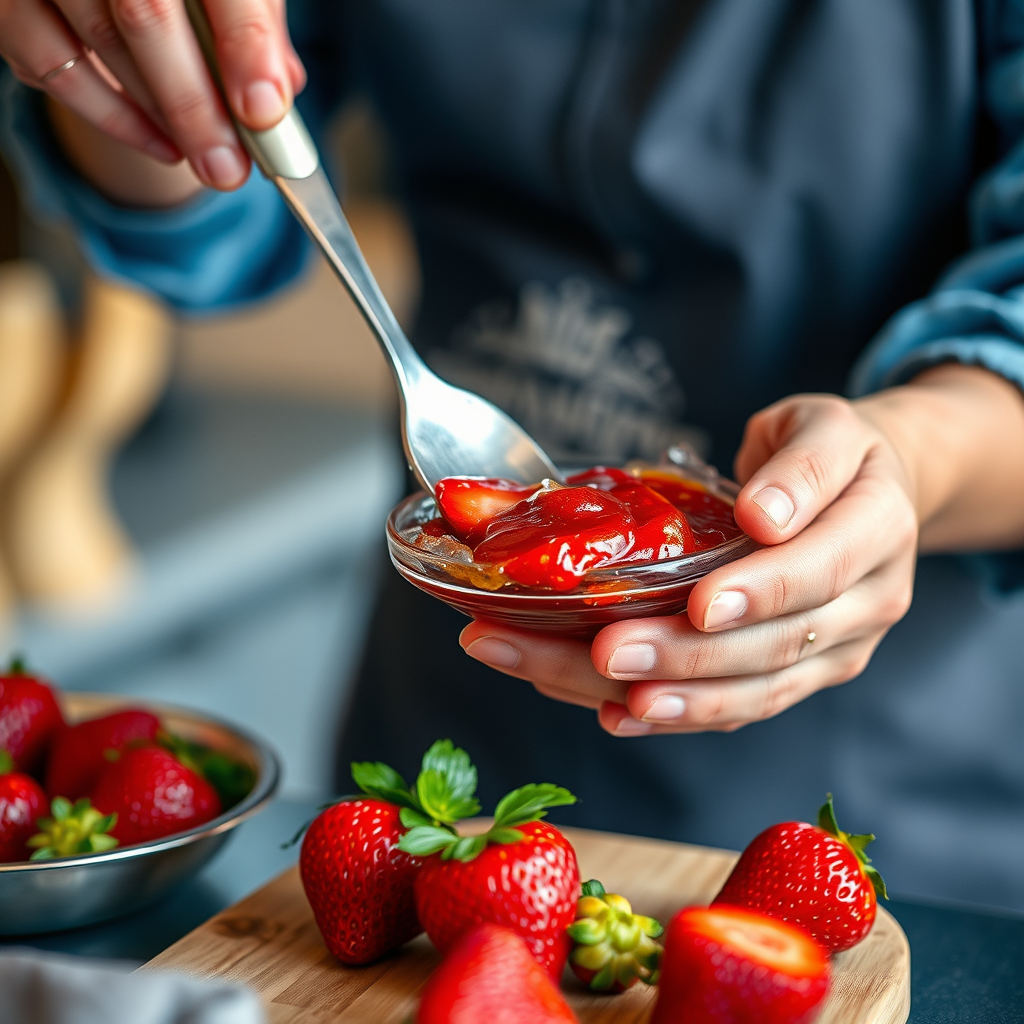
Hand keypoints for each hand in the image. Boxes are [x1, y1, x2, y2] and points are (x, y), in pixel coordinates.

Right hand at [0, 0, 304, 188]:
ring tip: (207, 159)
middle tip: (229, 169)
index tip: (264, 112)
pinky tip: (162, 144)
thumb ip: (252, 27)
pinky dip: (111, 116)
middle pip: (147, 15)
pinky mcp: (8, 1)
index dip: (246, 43)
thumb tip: (277, 95)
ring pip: (101, 41)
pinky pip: (49, 65)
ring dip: (160, 115)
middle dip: (196, 106)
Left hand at [458, 365, 1023, 734]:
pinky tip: (605, 712)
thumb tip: (759, 516)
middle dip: (674, 656)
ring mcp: (826, 652)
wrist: (875, 489)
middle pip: (765, 647)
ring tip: (566, 684)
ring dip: (654, 696)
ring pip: (744, 693)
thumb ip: (798, 464)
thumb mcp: (824, 425)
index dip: (754, 593)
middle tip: (588, 652)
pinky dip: (672, 716)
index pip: (814, 574)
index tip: (689, 605)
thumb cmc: (833, 450)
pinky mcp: (793, 675)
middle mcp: (857, 606)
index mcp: (870, 532)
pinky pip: (735, 709)